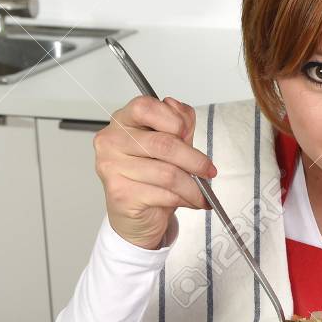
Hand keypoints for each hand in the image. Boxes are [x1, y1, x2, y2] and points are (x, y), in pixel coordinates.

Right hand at [93, 95, 215, 249]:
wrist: (136, 214)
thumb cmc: (151, 174)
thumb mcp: (170, 142)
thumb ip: (179, 123)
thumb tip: (184, 116)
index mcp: (123, 120)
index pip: (146, 107)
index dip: (173, 119)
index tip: (188, 134)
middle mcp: (112, 141)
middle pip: (164, 144)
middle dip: (195, 160)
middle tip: (209, 170)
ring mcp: (112, 168)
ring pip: (168, 173)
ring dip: (193, 186)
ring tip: (202, 192)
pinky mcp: (121, 194)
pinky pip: (164, 194)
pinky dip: (185, 199)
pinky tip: (190, 200)